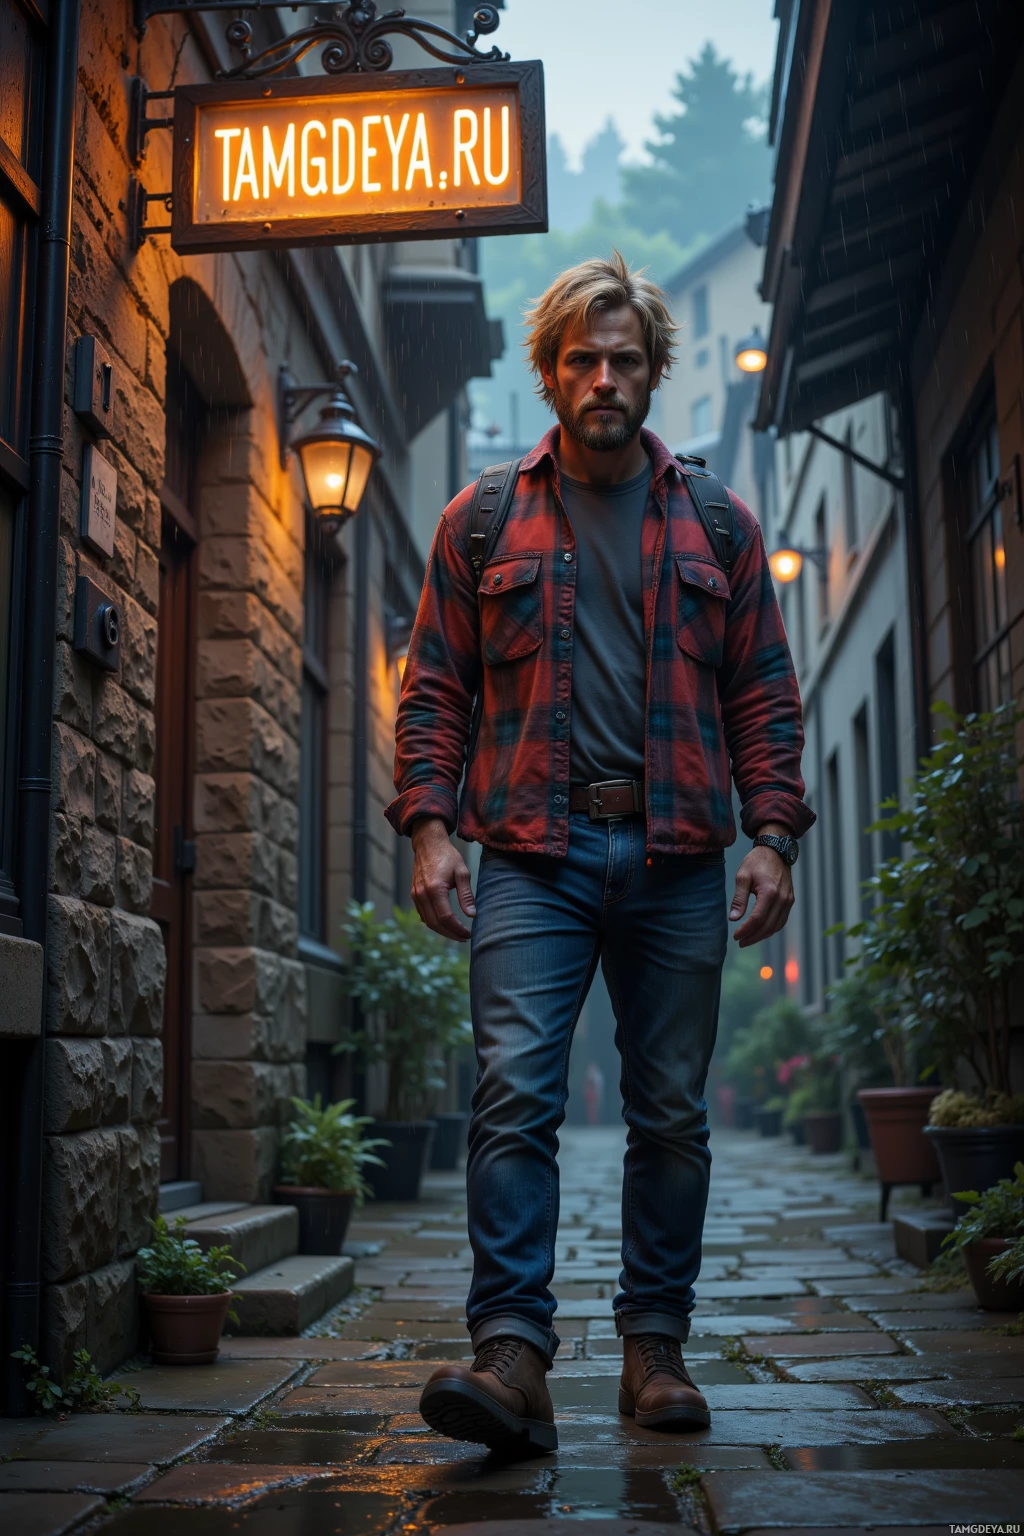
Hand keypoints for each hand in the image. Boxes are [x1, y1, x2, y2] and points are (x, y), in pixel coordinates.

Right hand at [410, 817, 475, 941]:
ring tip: (456, 934)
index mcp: (435, 888)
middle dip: (451, 934)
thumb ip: (466, 895)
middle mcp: (422, 894)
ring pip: (428, 921)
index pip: (446, 917)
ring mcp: (415, 895)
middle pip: (435, 923)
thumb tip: (472, 915)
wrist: (428, 844)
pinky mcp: (414, 894)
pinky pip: (423, 915)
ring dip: (442, 931)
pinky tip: (445, 924)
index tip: (468, 934)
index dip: (457, 929)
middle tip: (464, 938)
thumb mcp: (462, 873)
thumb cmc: (447, 856)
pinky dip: (433, 923)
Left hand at [729, 824, 794, 947]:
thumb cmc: (757, 862)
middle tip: (740, 942)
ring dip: (762, 935)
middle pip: (768, 926)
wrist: (776, 851)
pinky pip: (782, 920)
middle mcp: (782, 899)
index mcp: (770, 892)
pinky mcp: (790, 900)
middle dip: (753, 937)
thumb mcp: (743, 877)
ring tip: (748, 939)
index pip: (757, 919)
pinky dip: (771, 929)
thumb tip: (733, 918)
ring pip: (776, 926)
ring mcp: (788, 900)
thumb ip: (739, 898)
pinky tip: (760, 931)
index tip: (735, 936)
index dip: (746, 930)